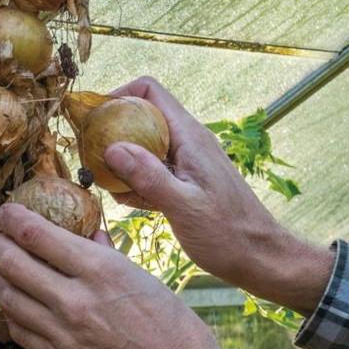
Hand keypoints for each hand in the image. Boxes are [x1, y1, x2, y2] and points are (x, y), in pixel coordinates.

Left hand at [0, 204, 238, 348]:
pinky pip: (21, 332)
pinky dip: (15, 315)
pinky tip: (22, 308)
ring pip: (11, 298)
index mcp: (102, 270)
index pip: (38, 235)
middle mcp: (76, 300)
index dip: (14, 219)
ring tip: (9, 271)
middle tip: (2, 239)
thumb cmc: (179, 334)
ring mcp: (63, 335)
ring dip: (4, 280)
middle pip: (14, 263)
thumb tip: (90, 237)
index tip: (7, 212)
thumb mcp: (147, 283)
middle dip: (1, 245)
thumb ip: (110, 258)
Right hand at [104, 76, 333, 315]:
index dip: (118, 96)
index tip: (93, 120)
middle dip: (112, 130)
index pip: (149, 91)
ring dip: (122, 159)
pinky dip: (136, 179)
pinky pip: (153, 169)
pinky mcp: (186, 182)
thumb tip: (112, 148)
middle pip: (142, 115)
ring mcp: (187, 162)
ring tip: (106, 183)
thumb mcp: (184, 207)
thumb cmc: (228, 234)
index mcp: (190, 137)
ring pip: (145, 144)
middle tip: (89, 155)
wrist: (259, 257)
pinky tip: (129, 201)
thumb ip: (149, 177)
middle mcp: (188, 142)